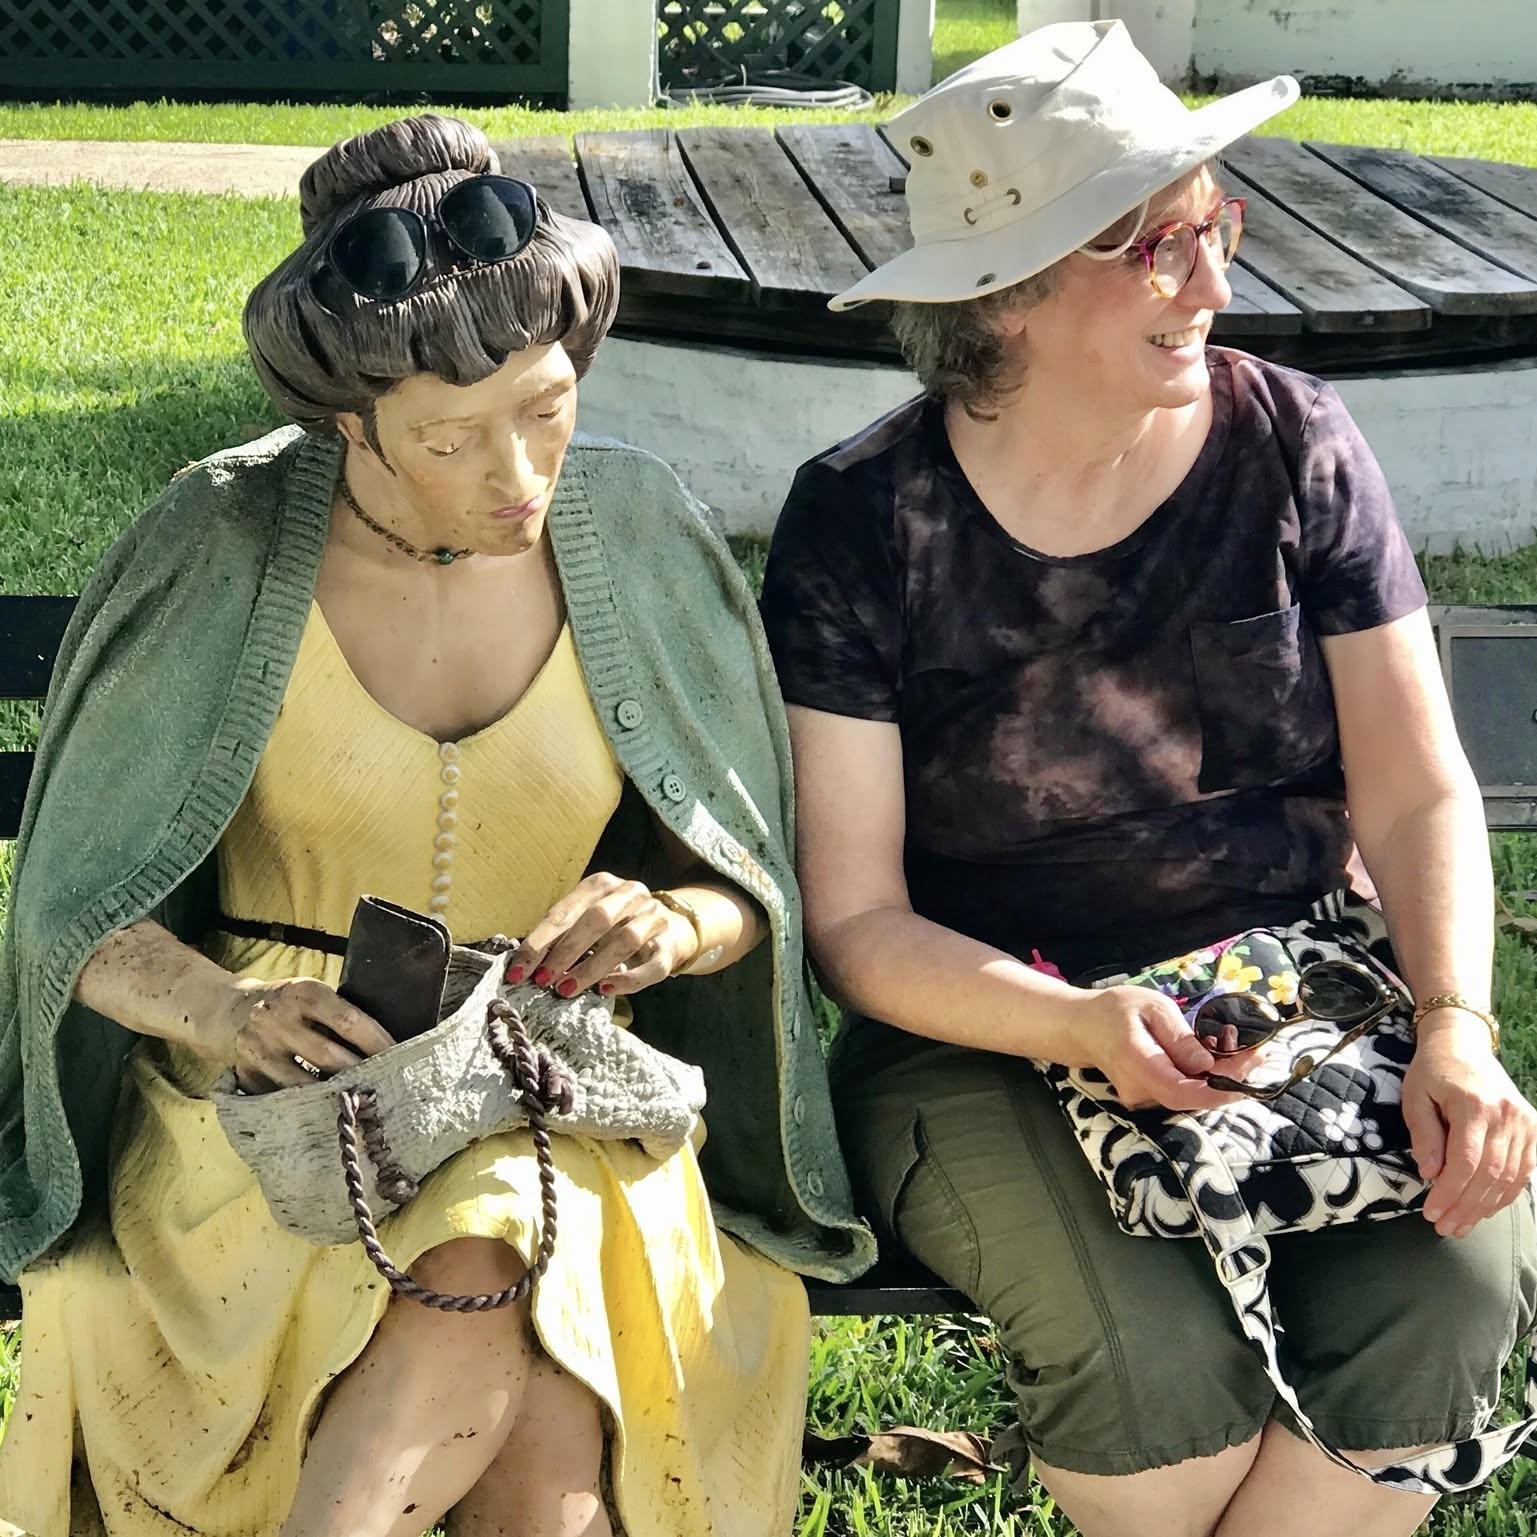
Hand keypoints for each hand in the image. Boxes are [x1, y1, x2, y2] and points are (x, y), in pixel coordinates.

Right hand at [223, 976, 394, 1093]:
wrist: (230, 1011)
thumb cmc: (287, 1004)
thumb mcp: (310, 993)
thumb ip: (338, 1013)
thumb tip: (387, 1043)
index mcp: (303, 992)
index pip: (348, 1020)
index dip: (376, 1042)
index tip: (399, 1059)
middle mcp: (277, 1018)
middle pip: (327, 1055)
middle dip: (360, 1074)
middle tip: (386, 1089)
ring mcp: (259, 1048)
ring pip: (302, 1083)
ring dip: (333, 1097)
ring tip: (360, 1107)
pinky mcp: (245, 1074)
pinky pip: (280, 1097)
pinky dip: (304, 1107)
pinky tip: (325, 1114)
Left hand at [508, 872, 699, 998]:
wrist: (671, 927)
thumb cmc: (616, 927)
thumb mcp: (586, 922)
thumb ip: (560, 937)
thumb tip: (523, 964)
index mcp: (601, 885)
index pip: (564, 912)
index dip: (539, 942)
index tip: (518, 970)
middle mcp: (630, 894)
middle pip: (596, 919)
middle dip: (565, 952)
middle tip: (543, 980)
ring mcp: (654, 917)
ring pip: (625, 940)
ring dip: (592, 967)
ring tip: (567, 989)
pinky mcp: (671, 944)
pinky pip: (652, 965)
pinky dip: (628, 979)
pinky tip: (606, 989)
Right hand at [1080, 985, 1267, 1111]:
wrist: (1081, 1028)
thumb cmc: (1114, 1010)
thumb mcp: (1151, 1007)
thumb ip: (1179, 1037)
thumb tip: (1207, 1065)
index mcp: (1137, 1063)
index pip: (1182, 1092)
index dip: (1220, 1090)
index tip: (1249, 1071)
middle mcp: (1139, 1090)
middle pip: (1193, 1095)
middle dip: (1230, 1078)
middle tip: (1255, 1052)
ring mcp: (1142, 1098)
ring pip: (1191, 1094)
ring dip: (1219, 1075)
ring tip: (1230, 1044)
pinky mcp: (1148, 1097)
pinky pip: (1182, 1090)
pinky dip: (1203, 1076)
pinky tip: (1211, 1053)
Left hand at [1402, 1012, 1536, 1238]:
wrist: (1462, 1044)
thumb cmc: (1432, 1070)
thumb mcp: (1415, 1095)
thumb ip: (1423, 1134)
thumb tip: (1430, 1174)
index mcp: (1474, 1105)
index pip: (1466, 1161)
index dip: (1450, 1192)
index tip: (1431, 1212)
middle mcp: (1507, 1116)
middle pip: (1489, 1174)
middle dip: (1465, 1206)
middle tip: (1444, 1227)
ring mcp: (1525, 1123)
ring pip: (1509, 1177)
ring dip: (1485, 1207)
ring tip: (1461, 1225)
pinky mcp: (1533, 1128)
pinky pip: (1523, 1170)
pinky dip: (1505, 1194)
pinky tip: (1485, 1209)